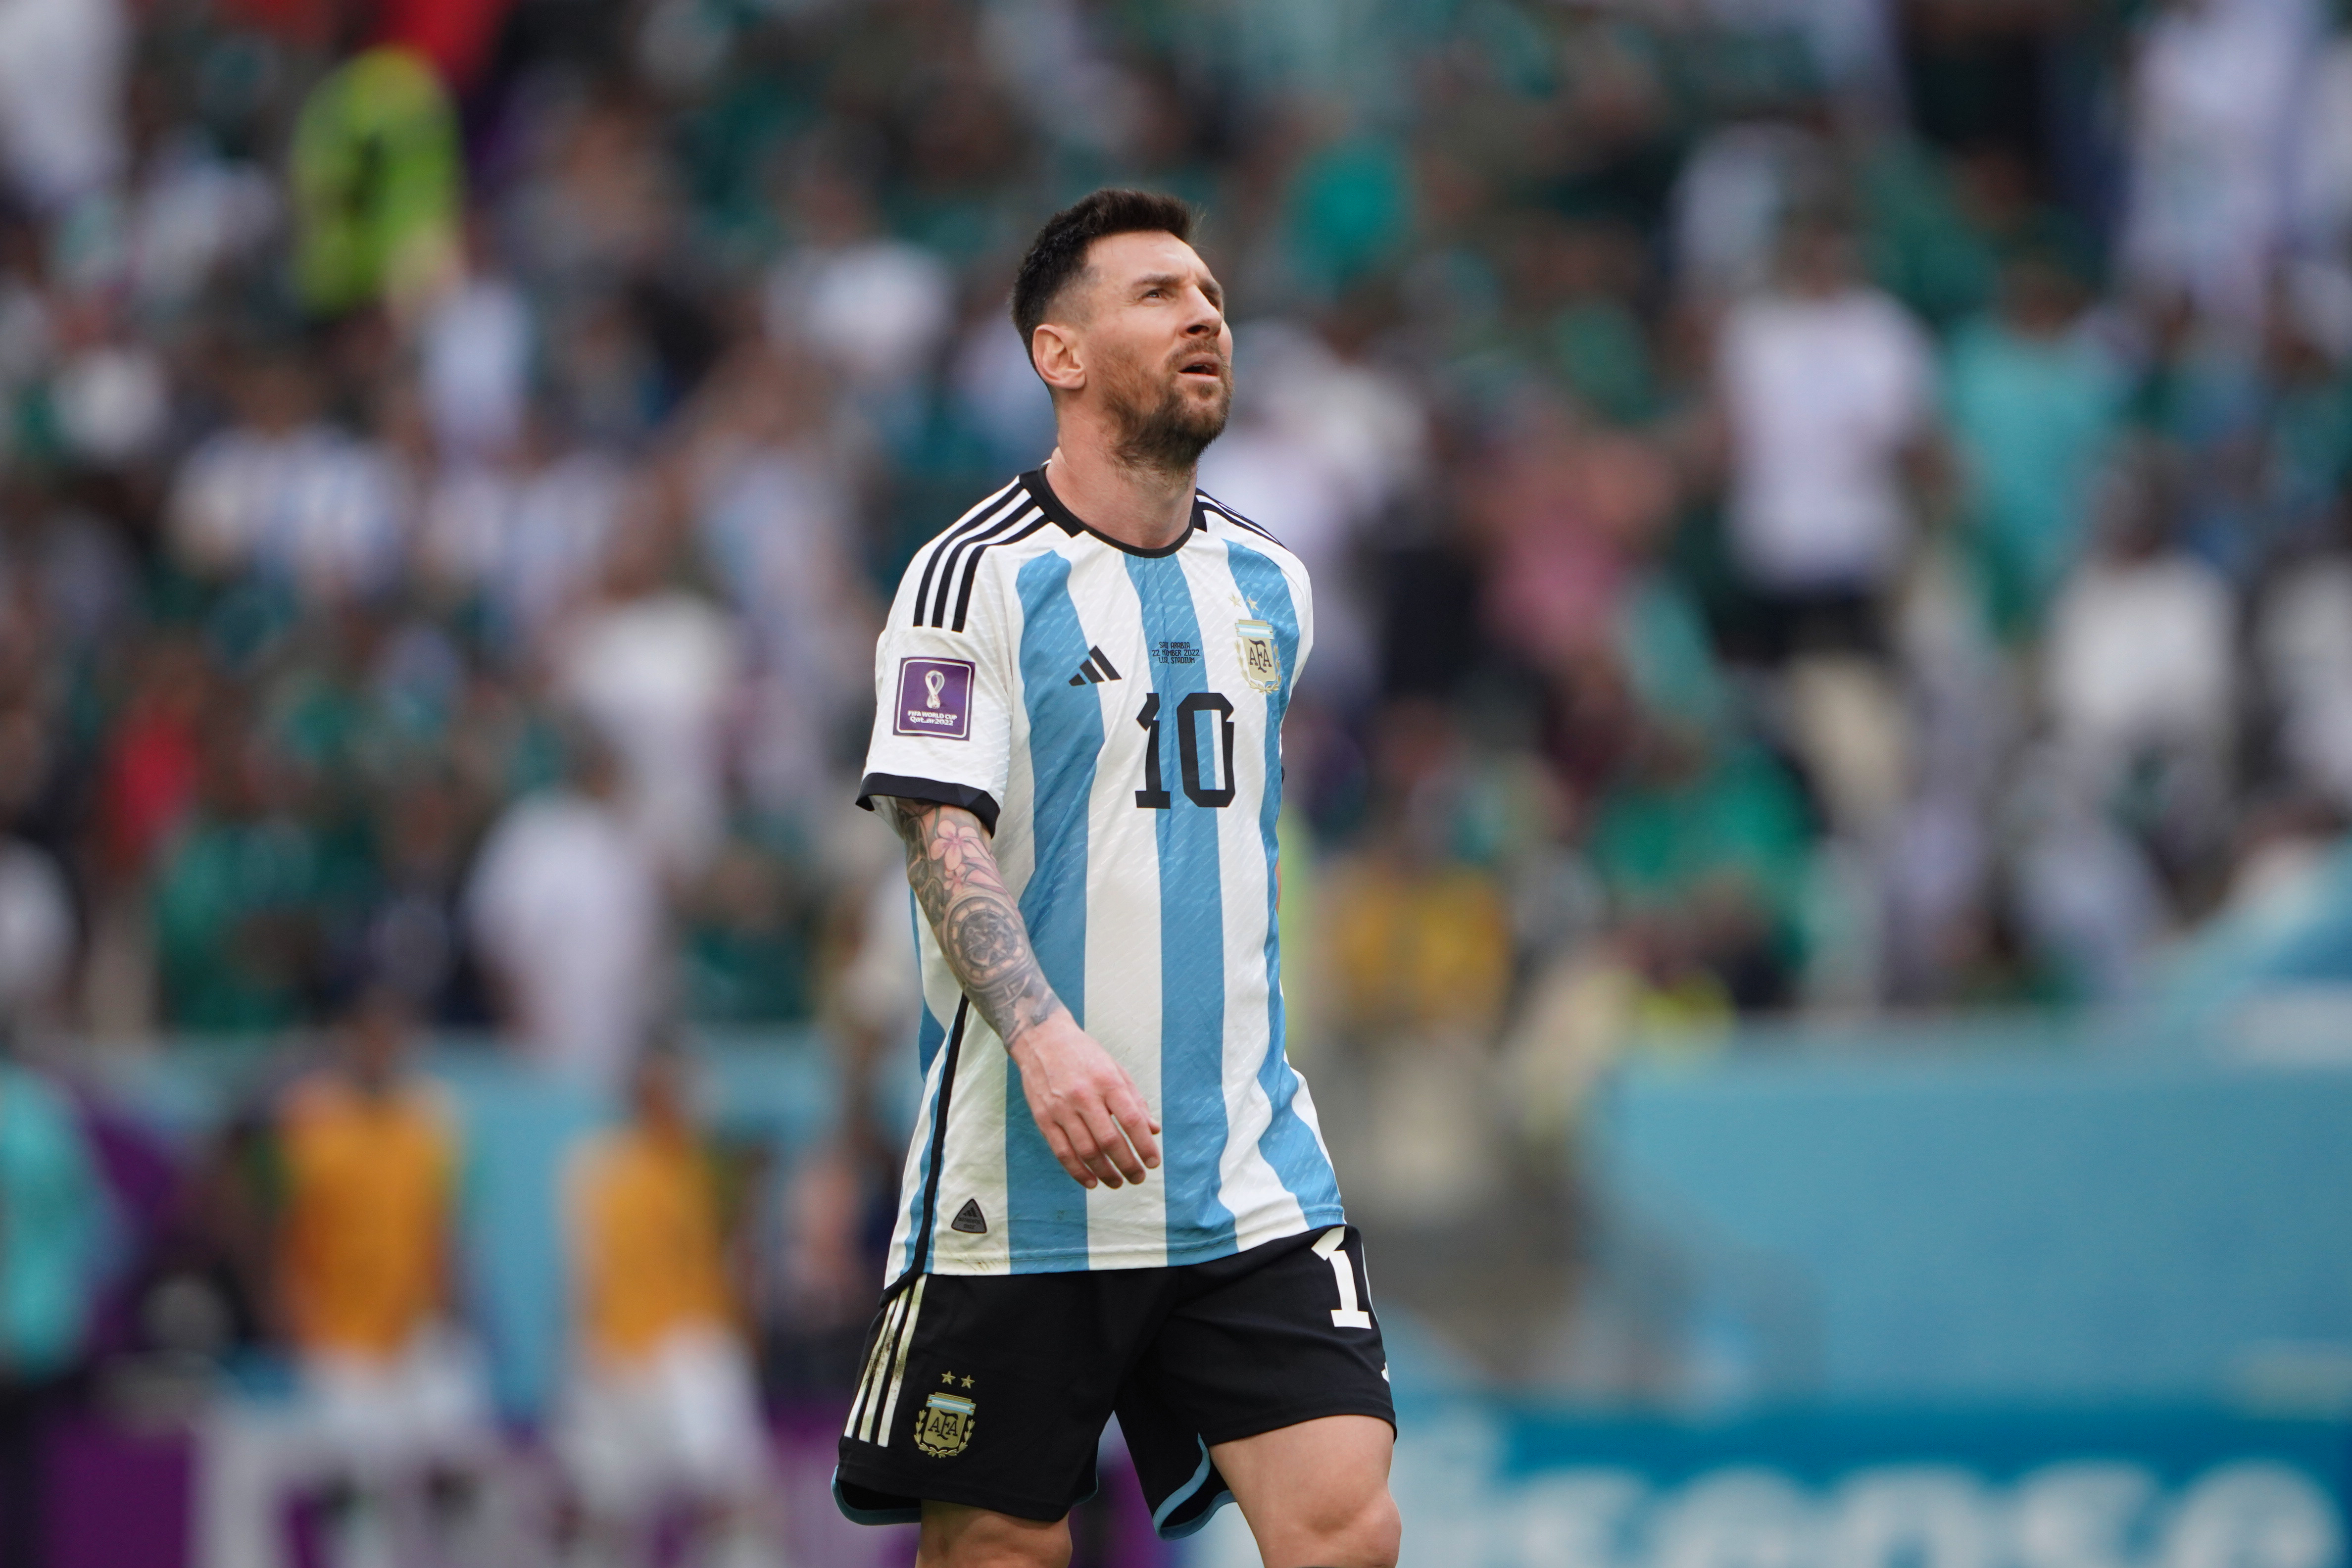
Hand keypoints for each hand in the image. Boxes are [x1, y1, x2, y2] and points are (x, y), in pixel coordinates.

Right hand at [1006, 1013, 1161, 1189]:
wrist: (1042, 1039)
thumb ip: (1135, 1101)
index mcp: (1107, 1081)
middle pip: (1110, 1141)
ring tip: (1117, 1182)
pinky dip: (1077, 1171)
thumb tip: (1154, 1130)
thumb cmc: (1085, 1056)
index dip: (1144, 1145)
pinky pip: (1062, 1152)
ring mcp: (1061, 1108)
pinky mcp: (1043, 1118)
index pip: (1131, 1120)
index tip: (1153, 1163)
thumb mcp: (1115, 1069)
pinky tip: (1091, 1181)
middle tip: (1138, 1178)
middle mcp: (1084, 1096)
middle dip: (1127, 1165)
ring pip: (1086, 1151)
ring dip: (1105, 1172)